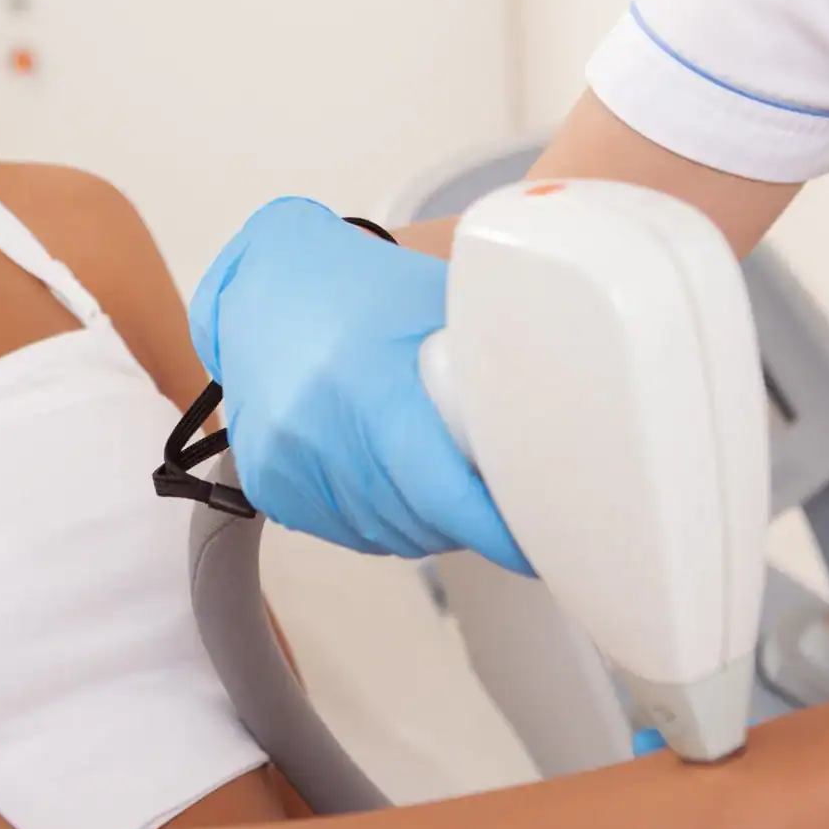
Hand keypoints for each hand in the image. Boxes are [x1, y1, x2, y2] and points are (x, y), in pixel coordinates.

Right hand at [189, 197, 528, 570]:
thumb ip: (493, 346)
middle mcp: (315, 432)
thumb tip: (566, 394)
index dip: (493, 529)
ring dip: (426, 527)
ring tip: (451, 488)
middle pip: (417, 521)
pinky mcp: (269, 483)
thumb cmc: (356, 288)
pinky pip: (343, 531)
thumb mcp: (433, 302)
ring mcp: (284, 463)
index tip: (536, 544)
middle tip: (504, 504)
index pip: (442, 493)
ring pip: (382, 534)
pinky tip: (399, 487)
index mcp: (366, 388)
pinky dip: (381, 522)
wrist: (262, 284)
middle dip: (468, 525)